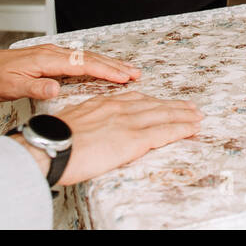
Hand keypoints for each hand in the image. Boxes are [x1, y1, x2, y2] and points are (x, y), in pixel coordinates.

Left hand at [0, 44, 141, 101]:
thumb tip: (56, 89)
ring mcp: (53, 55)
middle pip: (91, 58)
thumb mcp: (10, 87)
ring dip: (109, 64)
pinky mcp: (50, 59)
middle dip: (115, 66)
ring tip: (127, 72)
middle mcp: (53, 53)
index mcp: (47, 60)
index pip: (83, 65)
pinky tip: (103, 68)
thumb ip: (35, 88)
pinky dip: (96, 64)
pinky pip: (79, 60)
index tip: (124, 77)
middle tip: (136, 74)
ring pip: (87, 58)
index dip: (106, 71)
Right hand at [45, 92, 202, 186]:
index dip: (152, 100)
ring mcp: (127, 122)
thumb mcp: (70, 122)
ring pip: (163, 115)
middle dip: (173, 106)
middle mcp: (118, 108)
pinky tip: (192, 128)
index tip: (162, 101)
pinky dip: (181, 129)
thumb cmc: (51, 139)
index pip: (134, 99)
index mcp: (102, 103)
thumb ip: (86, 122)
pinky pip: (164, 132)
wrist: (48, 146)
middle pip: (153, 104)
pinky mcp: (133, 139)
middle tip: (190, 107)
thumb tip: (88, 130)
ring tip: (197, 116)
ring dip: (183, 116)